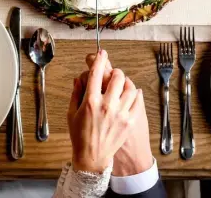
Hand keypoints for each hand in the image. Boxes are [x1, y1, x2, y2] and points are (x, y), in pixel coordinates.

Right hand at [68, 50, 141, 173]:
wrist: (92, 158)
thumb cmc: (80, 136)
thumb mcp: (71, 113)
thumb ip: (76, 93)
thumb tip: (79, 78)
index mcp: (91, 102)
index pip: (96, 73)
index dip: (100, 59)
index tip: (102, 52)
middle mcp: (107, 105)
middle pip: (117, 77)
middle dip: (115, 72)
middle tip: (113, 75)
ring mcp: (120, 113)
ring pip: (130, 87)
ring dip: (126, 82)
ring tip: (122, 85)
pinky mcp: (129, 121)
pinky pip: (138, 101)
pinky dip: (136, 94)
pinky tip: (132, 94)